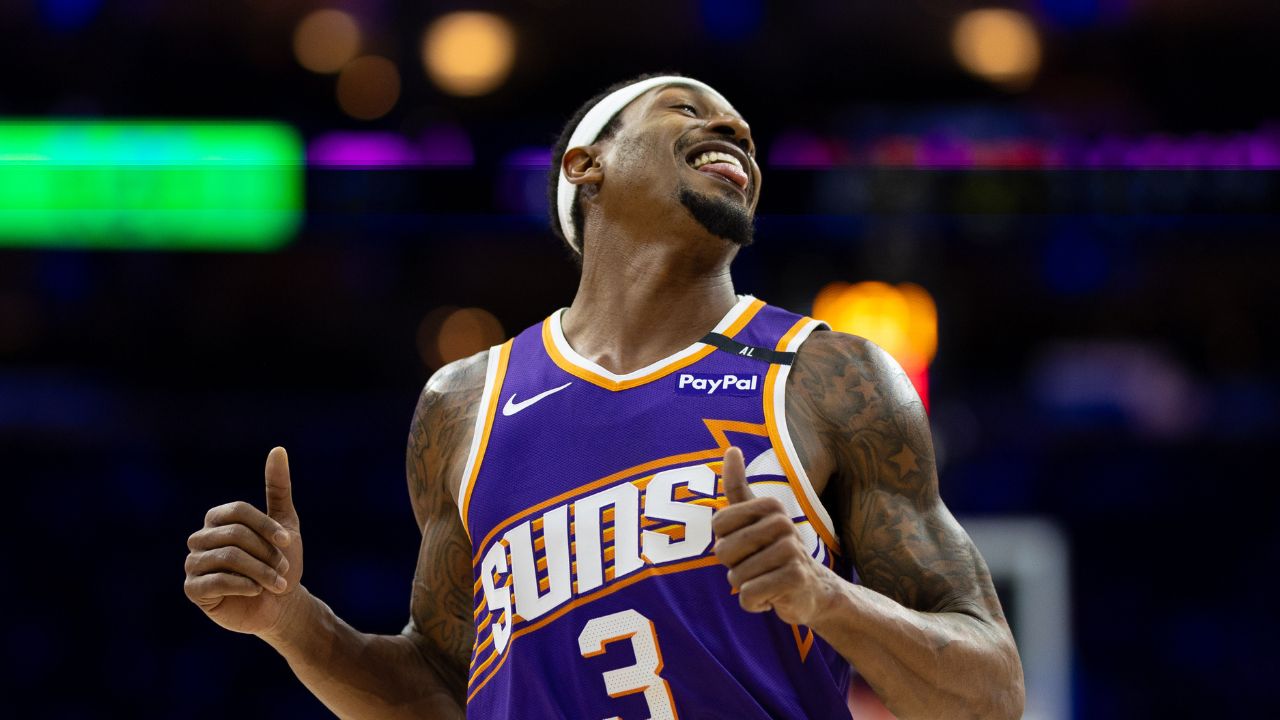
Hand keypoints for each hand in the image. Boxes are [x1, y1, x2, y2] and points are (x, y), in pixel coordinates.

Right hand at [184, 447, 303, 635]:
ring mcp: (194, 564)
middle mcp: (201, 538)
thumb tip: (278, 449)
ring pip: (227, 558)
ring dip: (260, 571)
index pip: (238, 512)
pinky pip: (215, 581)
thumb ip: (278, 487)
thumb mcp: (285, 523)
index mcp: (218, 519)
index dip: (266, 526)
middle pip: (235, 535)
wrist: (281, 605)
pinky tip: (257, 591)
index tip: (289, 541)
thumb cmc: (281, 562)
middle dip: (266, 553)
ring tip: (278, 583)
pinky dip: (243, 585)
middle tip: (283, 570)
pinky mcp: (193, 589)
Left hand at [712, 446, 832, 626]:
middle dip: (733, 566)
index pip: (719, 525)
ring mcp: (792, 551)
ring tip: (766, 580)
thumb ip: (738, 486)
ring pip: (736, 576)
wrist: (811, 590)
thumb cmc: (773, 551)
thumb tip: (731, 448)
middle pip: (724, 551)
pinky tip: (771, 597)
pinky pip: (749, 595)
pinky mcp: (795, 579)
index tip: (747, 544)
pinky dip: (754, 603)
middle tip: (757, 566)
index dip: (725, 541)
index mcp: (771, 506)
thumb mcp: (755, 517)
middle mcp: (783, 524)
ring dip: (745, 586)